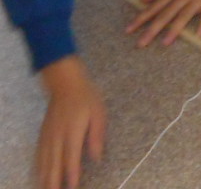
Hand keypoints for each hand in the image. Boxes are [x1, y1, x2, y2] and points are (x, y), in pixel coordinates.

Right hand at [36, 57, 105, 188]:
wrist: (65, 84)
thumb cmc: (86, 98)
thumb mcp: (98, 113)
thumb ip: (97, 135)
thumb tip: (97, 156)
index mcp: (72, 131)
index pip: (71, 157)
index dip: (71, 173)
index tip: (73, 187)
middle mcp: (57, 137)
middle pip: (54, 163)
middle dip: (54, 181)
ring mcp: (48, 136)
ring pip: (44, 162)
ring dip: (45, 177)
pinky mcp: (43, 135)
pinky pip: (39, 155)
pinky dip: (39, 168)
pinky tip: (40, 176)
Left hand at [128, 0, 200, 48]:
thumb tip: (144, 0)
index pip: (154, 7)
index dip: (141, 19)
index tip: (128, 30)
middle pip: (166, 14)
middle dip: (153, 29)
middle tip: (141, 44)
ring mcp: (198, 0)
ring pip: (184, 16)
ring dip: (174, 29)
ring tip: (165, 43)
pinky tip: (199, 35)